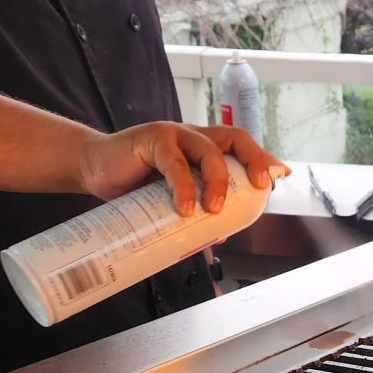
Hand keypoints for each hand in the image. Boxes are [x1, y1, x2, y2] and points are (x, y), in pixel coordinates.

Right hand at [78, 122, 288, 214]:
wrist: (94, 169)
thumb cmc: (135, 184)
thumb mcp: (172, 197)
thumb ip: (194, 210)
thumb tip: (219, 237)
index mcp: (205, 148)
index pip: (242, 146)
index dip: (262, 158)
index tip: (279, 177)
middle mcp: (194, 137)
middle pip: (235, 139)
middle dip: (254, 161)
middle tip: (257, 188)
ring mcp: (174, 135)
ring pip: (209, 149)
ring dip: (217, 180)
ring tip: (213, 209)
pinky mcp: (151, 139)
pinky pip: (173, 160)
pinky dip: (182, 185)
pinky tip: (183, 207)